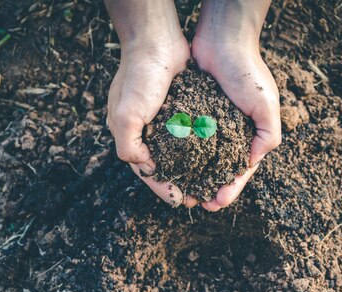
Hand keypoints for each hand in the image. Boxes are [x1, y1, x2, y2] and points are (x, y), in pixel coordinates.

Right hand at [107, 37, 198, 206]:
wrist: (156, 40)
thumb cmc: (139, 75)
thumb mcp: (126, 114)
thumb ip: (128, 145)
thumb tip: (142, 167)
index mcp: (130, 136)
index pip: (148, 172)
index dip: (165, 189)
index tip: (183, 201)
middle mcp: (146, 131)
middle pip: (165, 167)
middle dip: (181, 184)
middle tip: (200, 198)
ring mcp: (164, 120)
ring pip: (180, 154)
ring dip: (193, 170)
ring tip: (210, 183)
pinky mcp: (181, 108)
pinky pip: (191, 135)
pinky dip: (201, 148)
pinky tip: (215, 158)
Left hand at [192, 37, 280, 210]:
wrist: (222, 40)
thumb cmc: (247, 71)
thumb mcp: (266, 105)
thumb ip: (267, 136)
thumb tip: (251, 163)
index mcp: (250, 136)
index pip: (240, 171)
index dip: (229, 189)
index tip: (216, 203)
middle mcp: (230, 134)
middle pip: (219, 170)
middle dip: (210, 189)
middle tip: (196, 204)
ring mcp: (211, 126)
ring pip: (201, 159)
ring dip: (193, 177)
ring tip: (183, 192)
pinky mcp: (194, 115)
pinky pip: (186, 140)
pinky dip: (181, 155)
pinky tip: (171, 167)